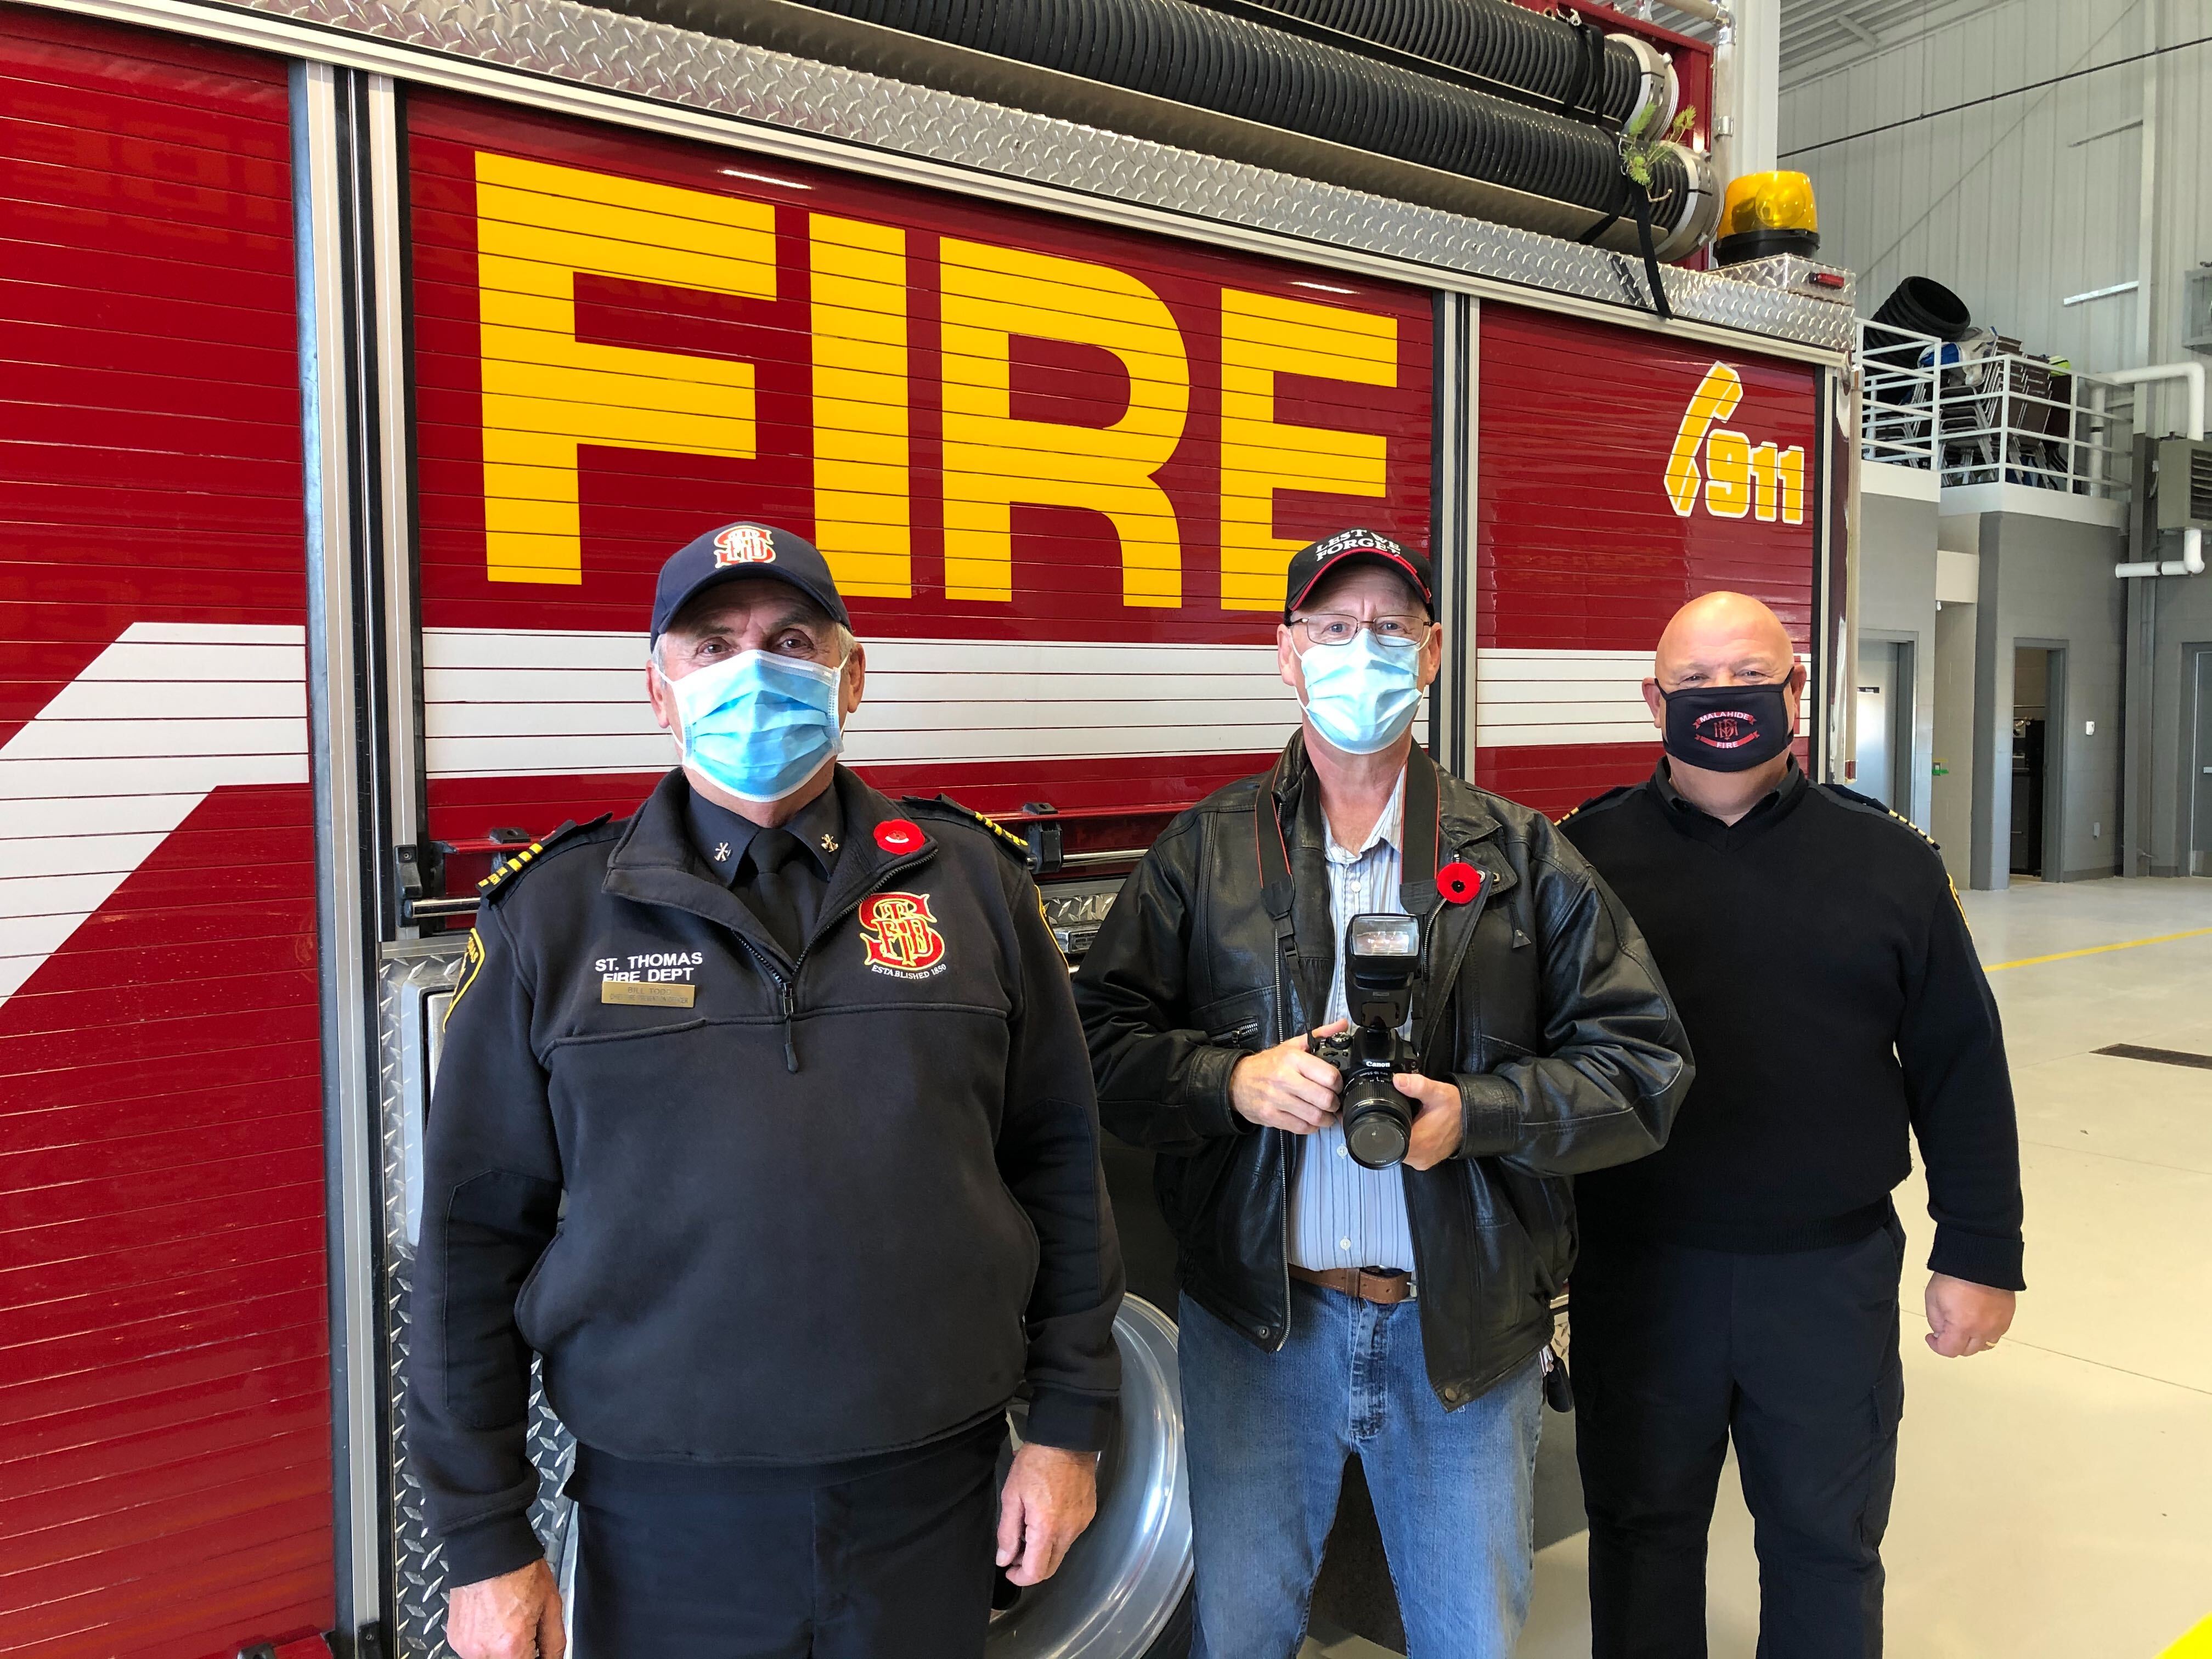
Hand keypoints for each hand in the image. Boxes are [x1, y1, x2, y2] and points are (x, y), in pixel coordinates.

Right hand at [448, 1558, 563, 1658]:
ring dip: (503, 1650)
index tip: (539, 1651)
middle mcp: (484, 1651)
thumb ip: (554, 1642)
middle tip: (526, 1632)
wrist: (488, 1549)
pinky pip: (475, 1651)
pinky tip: (494, 1621)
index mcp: (510, 1647)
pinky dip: (487, 1642)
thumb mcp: (551, 1605)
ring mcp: (466, 1647)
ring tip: (509, 1623)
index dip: (538, 1658)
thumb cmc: (519, 1570)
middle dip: (519, 1653)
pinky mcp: (455, 1639)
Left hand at [996, 1442, 1097, 1585]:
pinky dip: (1056, 1535)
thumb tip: (1004, 1560)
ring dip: (1044, 1549)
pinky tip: (1046, 1515)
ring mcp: (1081, 1523)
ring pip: (1061, 1551)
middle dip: (1031, 1567)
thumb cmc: (1036, 1463)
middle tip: (1015, 1552)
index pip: (1036, 1572)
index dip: (1020, 1577)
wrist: (1067, 1439)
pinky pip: (1071, 1535)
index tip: (1008, 1569)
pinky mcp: (1088, 1514)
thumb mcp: (1012, 1495)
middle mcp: (1069, 1531)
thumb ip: (1008, 1532)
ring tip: (1029, 1527)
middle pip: (1051, 1567)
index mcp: (1047, 1528)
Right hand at [1228, 1020, 1348, 1132]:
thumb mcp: (1291, 1045)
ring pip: (1314, 1116)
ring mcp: (1276, 1099)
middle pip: (1324, 1098)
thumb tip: (1341, 1025)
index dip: (1338, 1084)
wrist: (1236, 1080)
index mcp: (1292, 1058)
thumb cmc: (1267, 1064)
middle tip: (1334, 1102)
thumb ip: (1319, 1035)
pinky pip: (1300, 1127)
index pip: (1329, 1076)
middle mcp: (1283, 1078)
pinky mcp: (1270, 1116)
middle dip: (1334, 1103)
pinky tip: (1311, 1120)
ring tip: (1326, 1114)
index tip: (1337, 1086)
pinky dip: (1311, 1127)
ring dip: (1326, 1118)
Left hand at [1392, 1073, 1463, 1169]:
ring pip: (1400, 1150)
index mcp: (1418, 1142)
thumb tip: (1399, 1081)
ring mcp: (1423, 1160)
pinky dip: (1410, 1142)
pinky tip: (1418, 1131)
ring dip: (1402, 1137)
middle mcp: (1420, 1156)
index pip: (1388, 1140)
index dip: (1385, 1126)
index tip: (1393, 1116)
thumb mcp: (1437, 1092)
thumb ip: (1417, 1085)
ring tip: (1414, 1124)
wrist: (1472, 1121)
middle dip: (1395, 1130)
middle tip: (1409, 1117)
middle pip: (1392, 1144)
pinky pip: (1410, 1153)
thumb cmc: (1457, 1110)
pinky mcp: (1426, 1161)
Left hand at [1924, 1272, 2015, 1356]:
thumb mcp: (1933, 1298)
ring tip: (1964, 1326)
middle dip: (1955, 1344)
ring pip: (1985, 1344)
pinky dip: (1986, 1331)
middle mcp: (1984, 1329)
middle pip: (1968, 1350)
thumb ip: (1935, 1320)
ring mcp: (1998, 1324)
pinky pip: (1997, 1333)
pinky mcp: (2008, 1316)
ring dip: (1972, 1340)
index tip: (1933, 1338)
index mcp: (1963, 1326)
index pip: (1950, 1350)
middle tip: (1946, 1330)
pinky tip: (1978, 1320)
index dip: (1937, 1346)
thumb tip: (1941, 1332)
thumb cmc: (1956, 1274)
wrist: (1980, 1258)